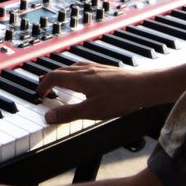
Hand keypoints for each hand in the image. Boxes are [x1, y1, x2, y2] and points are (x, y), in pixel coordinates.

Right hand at [37, 65, 157, 122]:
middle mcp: (86, 69)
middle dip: (49, 79)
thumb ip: (69, 113)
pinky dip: (74, 74)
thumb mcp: (92, 111)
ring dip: (61, 75)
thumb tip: (49, 116)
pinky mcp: (106, 70)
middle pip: (61, 70)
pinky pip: (83, 68)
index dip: (43, 85)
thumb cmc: (121, 98)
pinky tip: (83, 81)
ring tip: (59, 83)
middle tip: (44, 88)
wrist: (145, 87)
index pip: (53, 77)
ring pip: (72, 68)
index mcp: (79, 77)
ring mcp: (97, 68)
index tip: (39, 94)